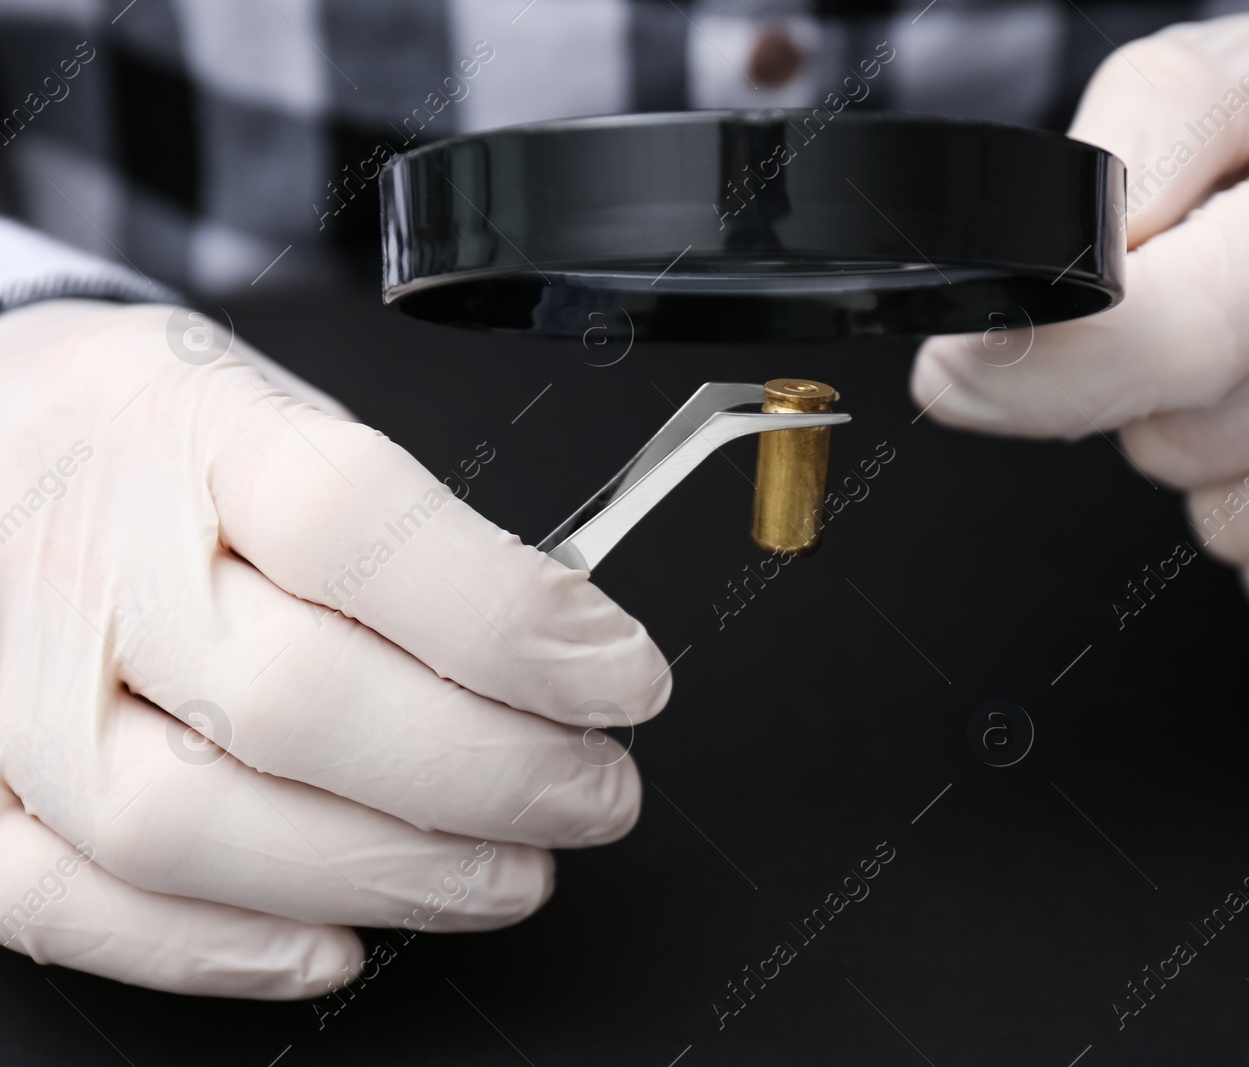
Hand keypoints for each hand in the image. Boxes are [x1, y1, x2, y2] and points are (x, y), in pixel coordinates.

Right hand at [0, 300, 668, 997]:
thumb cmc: (147, 441)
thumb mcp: (276, 410)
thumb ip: (399, 526)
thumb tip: (556, 641)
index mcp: (186, 427)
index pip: (359, 527)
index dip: (510, 621)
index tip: (622, 677)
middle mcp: (86, 558)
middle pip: (296, 698)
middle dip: (487, 773)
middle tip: (593, 793)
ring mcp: (8, 685)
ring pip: (190, 824)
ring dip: (386, 872)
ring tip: (511, 872)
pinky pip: (61, 903)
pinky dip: (208, 949)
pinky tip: (336, 944)